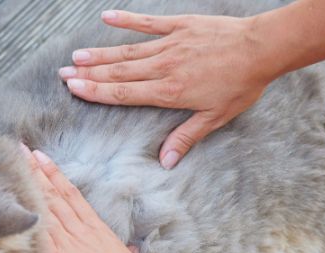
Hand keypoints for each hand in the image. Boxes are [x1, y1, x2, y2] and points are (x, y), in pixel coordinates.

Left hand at [21, 145, 156, 252]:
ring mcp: (66, 242)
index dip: (55, 175)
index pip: (71, 194)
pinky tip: (12, 202)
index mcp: (96, 229)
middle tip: (21, 150)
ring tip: (15, 165)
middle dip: (37, 171)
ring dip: (29, 185)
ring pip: (45, 206)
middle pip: (54, 194)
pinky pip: (37, 232)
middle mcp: (79, 230)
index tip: (42, 158)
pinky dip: (26, 215)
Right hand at [58, 10, 274, 168]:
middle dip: (89, 74)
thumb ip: (186, 137)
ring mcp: (170, 44)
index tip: (74, 88)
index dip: (96, 91)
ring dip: (100, 53)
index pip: (124, 93)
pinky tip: (107, 17)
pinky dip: (127, 20)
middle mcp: (163, 67)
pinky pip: (148, 23)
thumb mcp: (215, 117)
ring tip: (77, 55)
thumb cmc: (241, 85)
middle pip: (119, 72)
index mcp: (169, 92)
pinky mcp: (180, 25)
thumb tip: (166, 162)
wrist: (260, 49)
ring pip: (128, 50)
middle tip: (63, 73)